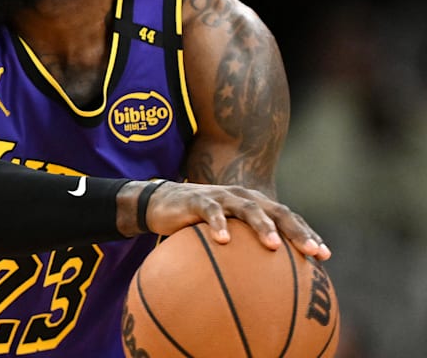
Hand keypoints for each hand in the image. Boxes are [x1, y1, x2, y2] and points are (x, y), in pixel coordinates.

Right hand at [143, 181, 330, 259]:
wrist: (161, 204)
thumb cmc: (197, 224)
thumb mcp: (224, 235)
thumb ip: (244, 251)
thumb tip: (266, 287)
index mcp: (255, 205)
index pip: (287, 218)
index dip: (307, 234)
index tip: (324, 256)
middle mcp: (244, 198)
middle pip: (277, 211)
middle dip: (296, 230)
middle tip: (311, 251)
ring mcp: (222, 197)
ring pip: (248, 209)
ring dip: (262, 226)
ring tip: (273, 246)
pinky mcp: (198, 200)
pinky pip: (211, 211)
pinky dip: (219, 224)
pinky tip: (224, 241)